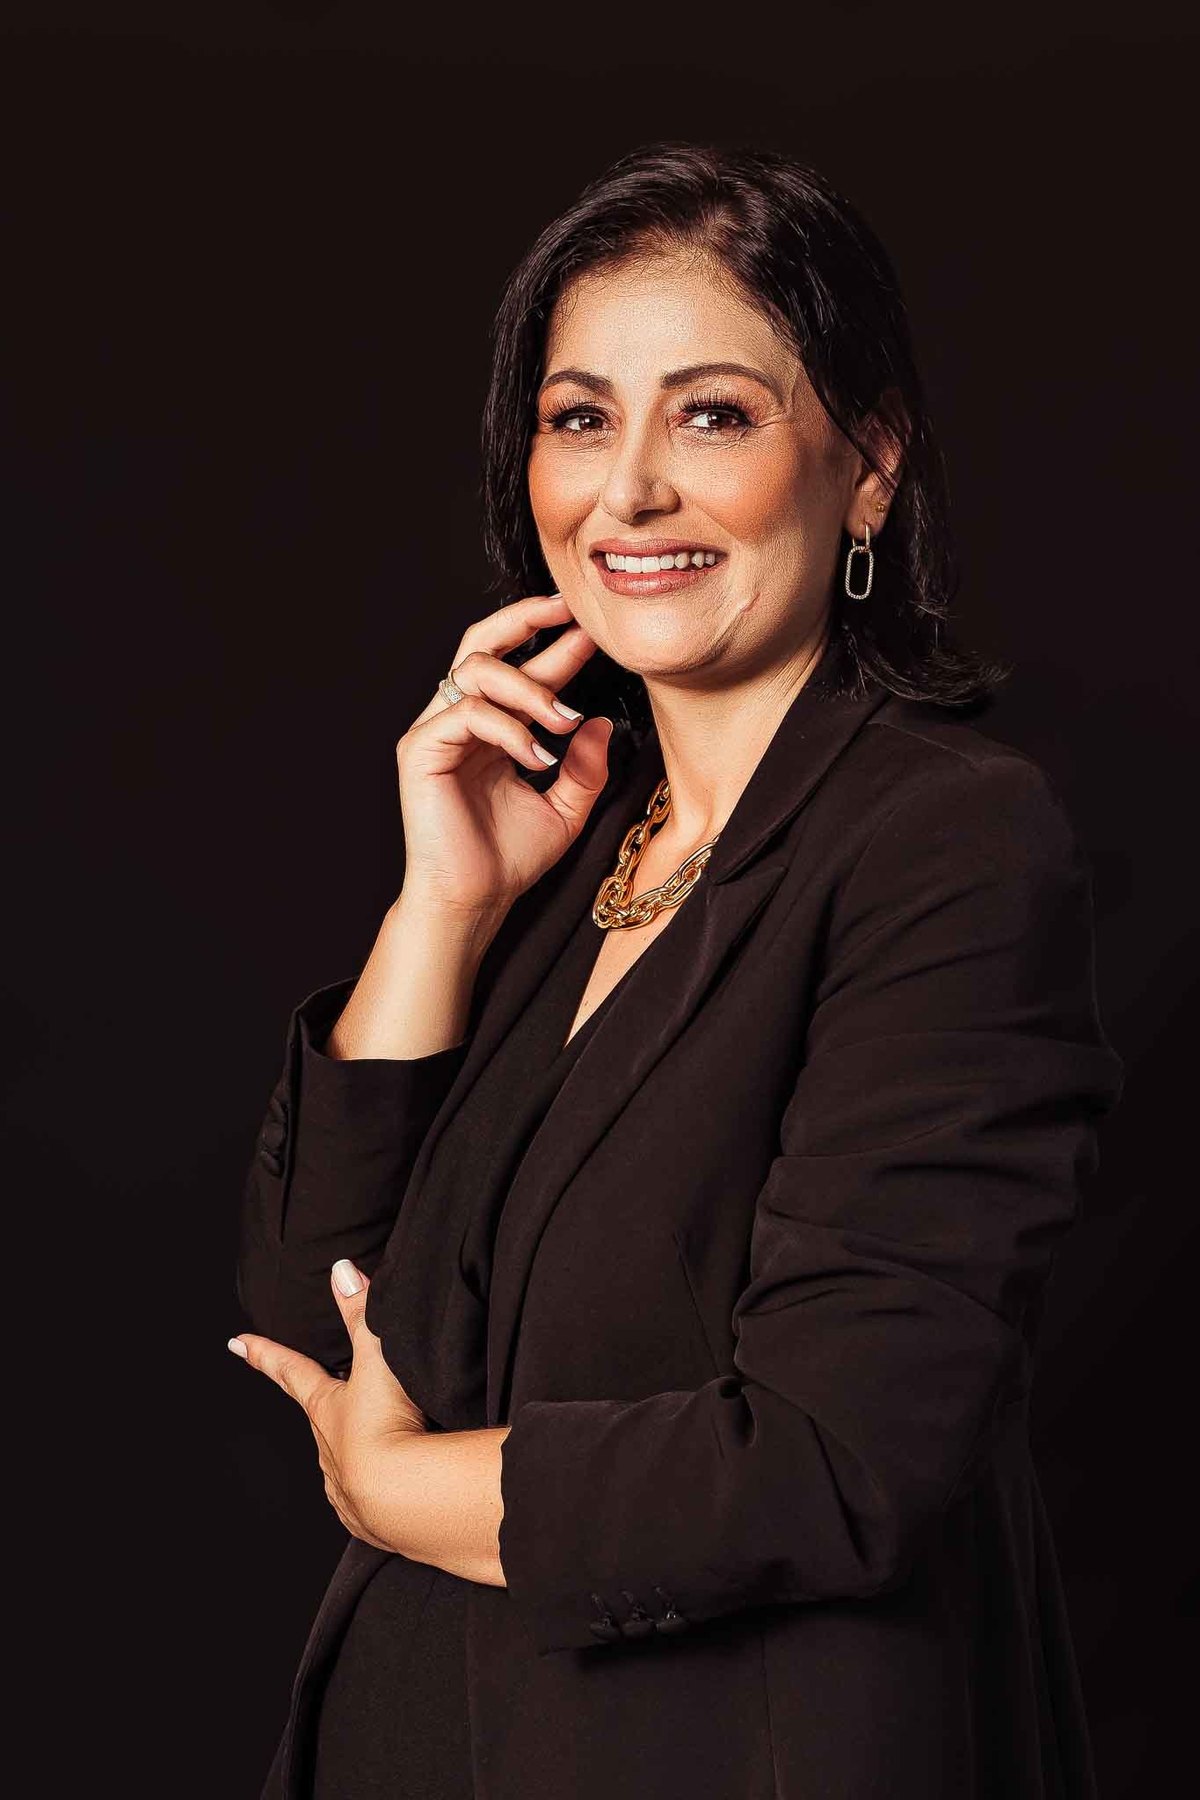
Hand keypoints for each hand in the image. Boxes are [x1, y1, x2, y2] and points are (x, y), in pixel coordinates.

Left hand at [229, 1260, 423, 1552]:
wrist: (402, 1498)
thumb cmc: (387, 1425)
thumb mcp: (376, 1360)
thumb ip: (362, 1314)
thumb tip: (342, 1269)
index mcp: (325, 1407)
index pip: (289, 1371)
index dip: (264, 1354)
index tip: (236, 1342)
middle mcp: (327, 1446)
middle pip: (316, 1419)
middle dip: (318, 1408)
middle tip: (318, 1399)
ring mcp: (343, 1485)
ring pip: (339, 1462)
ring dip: (350, 1453)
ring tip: (367, 1449)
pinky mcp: (367, 1519)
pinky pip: (364, 1501)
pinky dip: (370, 1492)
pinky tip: (383, 1492)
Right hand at [396, 593, 614, 919]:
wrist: (474, 902)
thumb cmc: (508, 860)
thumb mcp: (565, 809)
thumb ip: (584, 767)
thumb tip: (602, 723)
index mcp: (491, 728)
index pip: (521, 668)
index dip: (556, 645)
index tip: (595, 632)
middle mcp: (459, 720)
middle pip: (482, 641)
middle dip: (526, 617)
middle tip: (571, 614)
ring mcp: (436, 731)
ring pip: (475, 670)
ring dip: (529, 687)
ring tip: (564, 720)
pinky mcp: (420, 750)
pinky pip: (467, 713)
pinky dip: (509, 729)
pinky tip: (536, 756)